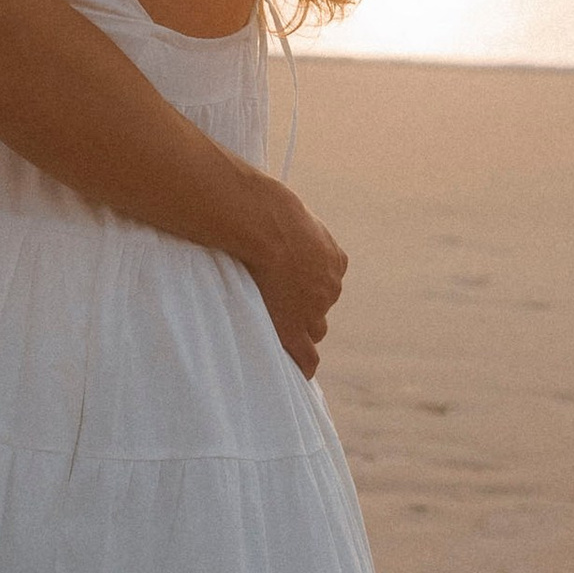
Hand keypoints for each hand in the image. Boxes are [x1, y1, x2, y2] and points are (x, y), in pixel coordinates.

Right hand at [238, 178, 347, 378]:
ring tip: (281, 337)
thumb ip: (273, 218)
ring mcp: (315, 307)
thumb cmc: (259, 206)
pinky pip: (306, 357)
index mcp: (332, 258)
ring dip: (300, 332)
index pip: (327, 283)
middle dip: (306, 312)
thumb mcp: (276, 207)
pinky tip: (295, 370)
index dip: (309, 291)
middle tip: (283, 311)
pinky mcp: (294, 328)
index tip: (294, 291)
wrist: (261, 222)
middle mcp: (330, 285)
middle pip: (321, 310)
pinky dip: (300, 363)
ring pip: (314, 330)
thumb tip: (241, 202)